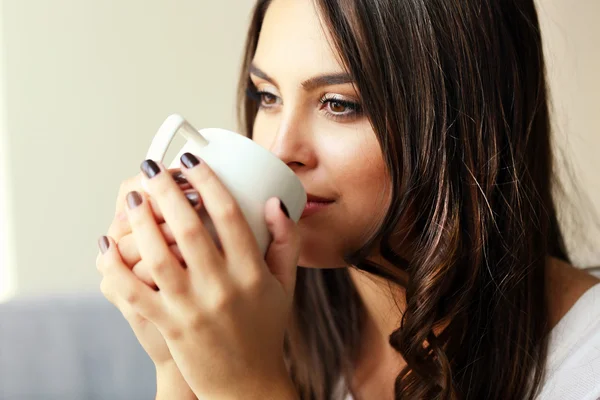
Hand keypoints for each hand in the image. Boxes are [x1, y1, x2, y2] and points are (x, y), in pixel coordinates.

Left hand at [98, 154, 299, 398]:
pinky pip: (133, 293)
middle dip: (166, 191)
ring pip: (158, 256)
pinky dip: (115, 268)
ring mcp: (192, 308)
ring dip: (141, 222)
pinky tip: (108, 246)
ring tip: (133, 199)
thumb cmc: (266, 330)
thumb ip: (286, 242)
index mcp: (252, 272)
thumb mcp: (285, 286)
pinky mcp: (169, 325)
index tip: (192, 161)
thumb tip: (274, 202)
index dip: (208, 182)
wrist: (246, 385)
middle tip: (152, 169)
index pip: (230, 216)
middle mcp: (222, 287)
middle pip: (188, 228)